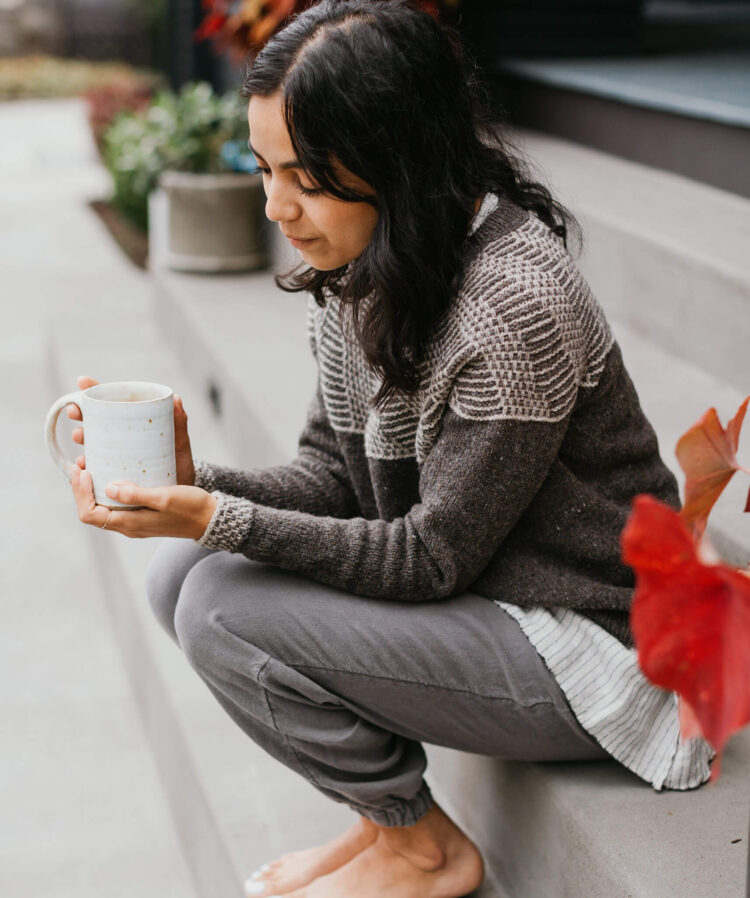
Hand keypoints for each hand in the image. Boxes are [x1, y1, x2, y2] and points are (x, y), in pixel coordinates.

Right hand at [68, 375, 195, 484]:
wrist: (178, 495)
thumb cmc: (179, 464)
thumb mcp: (179, 444)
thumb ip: (179, 424)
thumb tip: (176, 398)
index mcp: (134, 423)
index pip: (113, 402)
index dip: (95, 390)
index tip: (82, 382)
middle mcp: (121, 437)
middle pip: (95, 419)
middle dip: (81, 413)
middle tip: (76, 412)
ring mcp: (115, 455)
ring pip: (91, 441)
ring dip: (81, 437)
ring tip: (79, 436)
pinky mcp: (111, 474)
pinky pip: (94, 466)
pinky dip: (85, 464)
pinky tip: (83, 464)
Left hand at [70, 466, 216, 539]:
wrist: (210, 518)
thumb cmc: (191, 508)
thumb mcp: (164, 497)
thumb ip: (136, 494)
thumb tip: (108, 487)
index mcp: (130, 524)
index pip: (90, 514)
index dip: (80, 493)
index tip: (83, 471)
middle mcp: (128, 526)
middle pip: (91, 511)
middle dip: (81, 488)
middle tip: (81, 463)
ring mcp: (134, 522)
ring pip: (102, 507)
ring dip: (93, 488)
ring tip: (92, 465)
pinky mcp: (141, 515)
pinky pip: (115, 504)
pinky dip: (107, 489)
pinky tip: (113, 473)